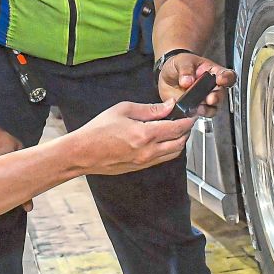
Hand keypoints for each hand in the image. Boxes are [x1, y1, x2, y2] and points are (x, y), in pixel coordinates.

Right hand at [72, 100, 194, 175]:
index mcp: (145, 134)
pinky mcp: (140, 167)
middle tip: (186, 122)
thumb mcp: (123, 110)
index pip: (176, 128)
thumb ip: (149, 109)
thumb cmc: (98, 130)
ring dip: (179, 142)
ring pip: (173, 154)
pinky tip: (163, 141)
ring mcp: (144, 162)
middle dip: (186, 132)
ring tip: (176, 131)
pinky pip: (162, 159)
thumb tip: (168, 106)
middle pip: (179, 143)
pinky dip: (168, 150)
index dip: (187, 120)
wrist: (83, 152)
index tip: (190, 115)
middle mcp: (148, 151)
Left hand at [157, 53, 236, 117]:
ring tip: (200, 107)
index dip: (227, 78)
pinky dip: (197, 113)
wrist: (168, 77)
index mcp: (213, 72)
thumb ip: (185, 69)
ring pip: (214, 107)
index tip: (220, 79)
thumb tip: (188, 80)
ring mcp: (205, 98)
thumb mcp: (182, 61)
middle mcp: (212, 86)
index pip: (227, 75)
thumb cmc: (180, 66)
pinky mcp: (197, 108)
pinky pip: (201, 113)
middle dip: (217, 97)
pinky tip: (192, 110)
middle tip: (210, 98)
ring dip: (208, 109)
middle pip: (221, 94)